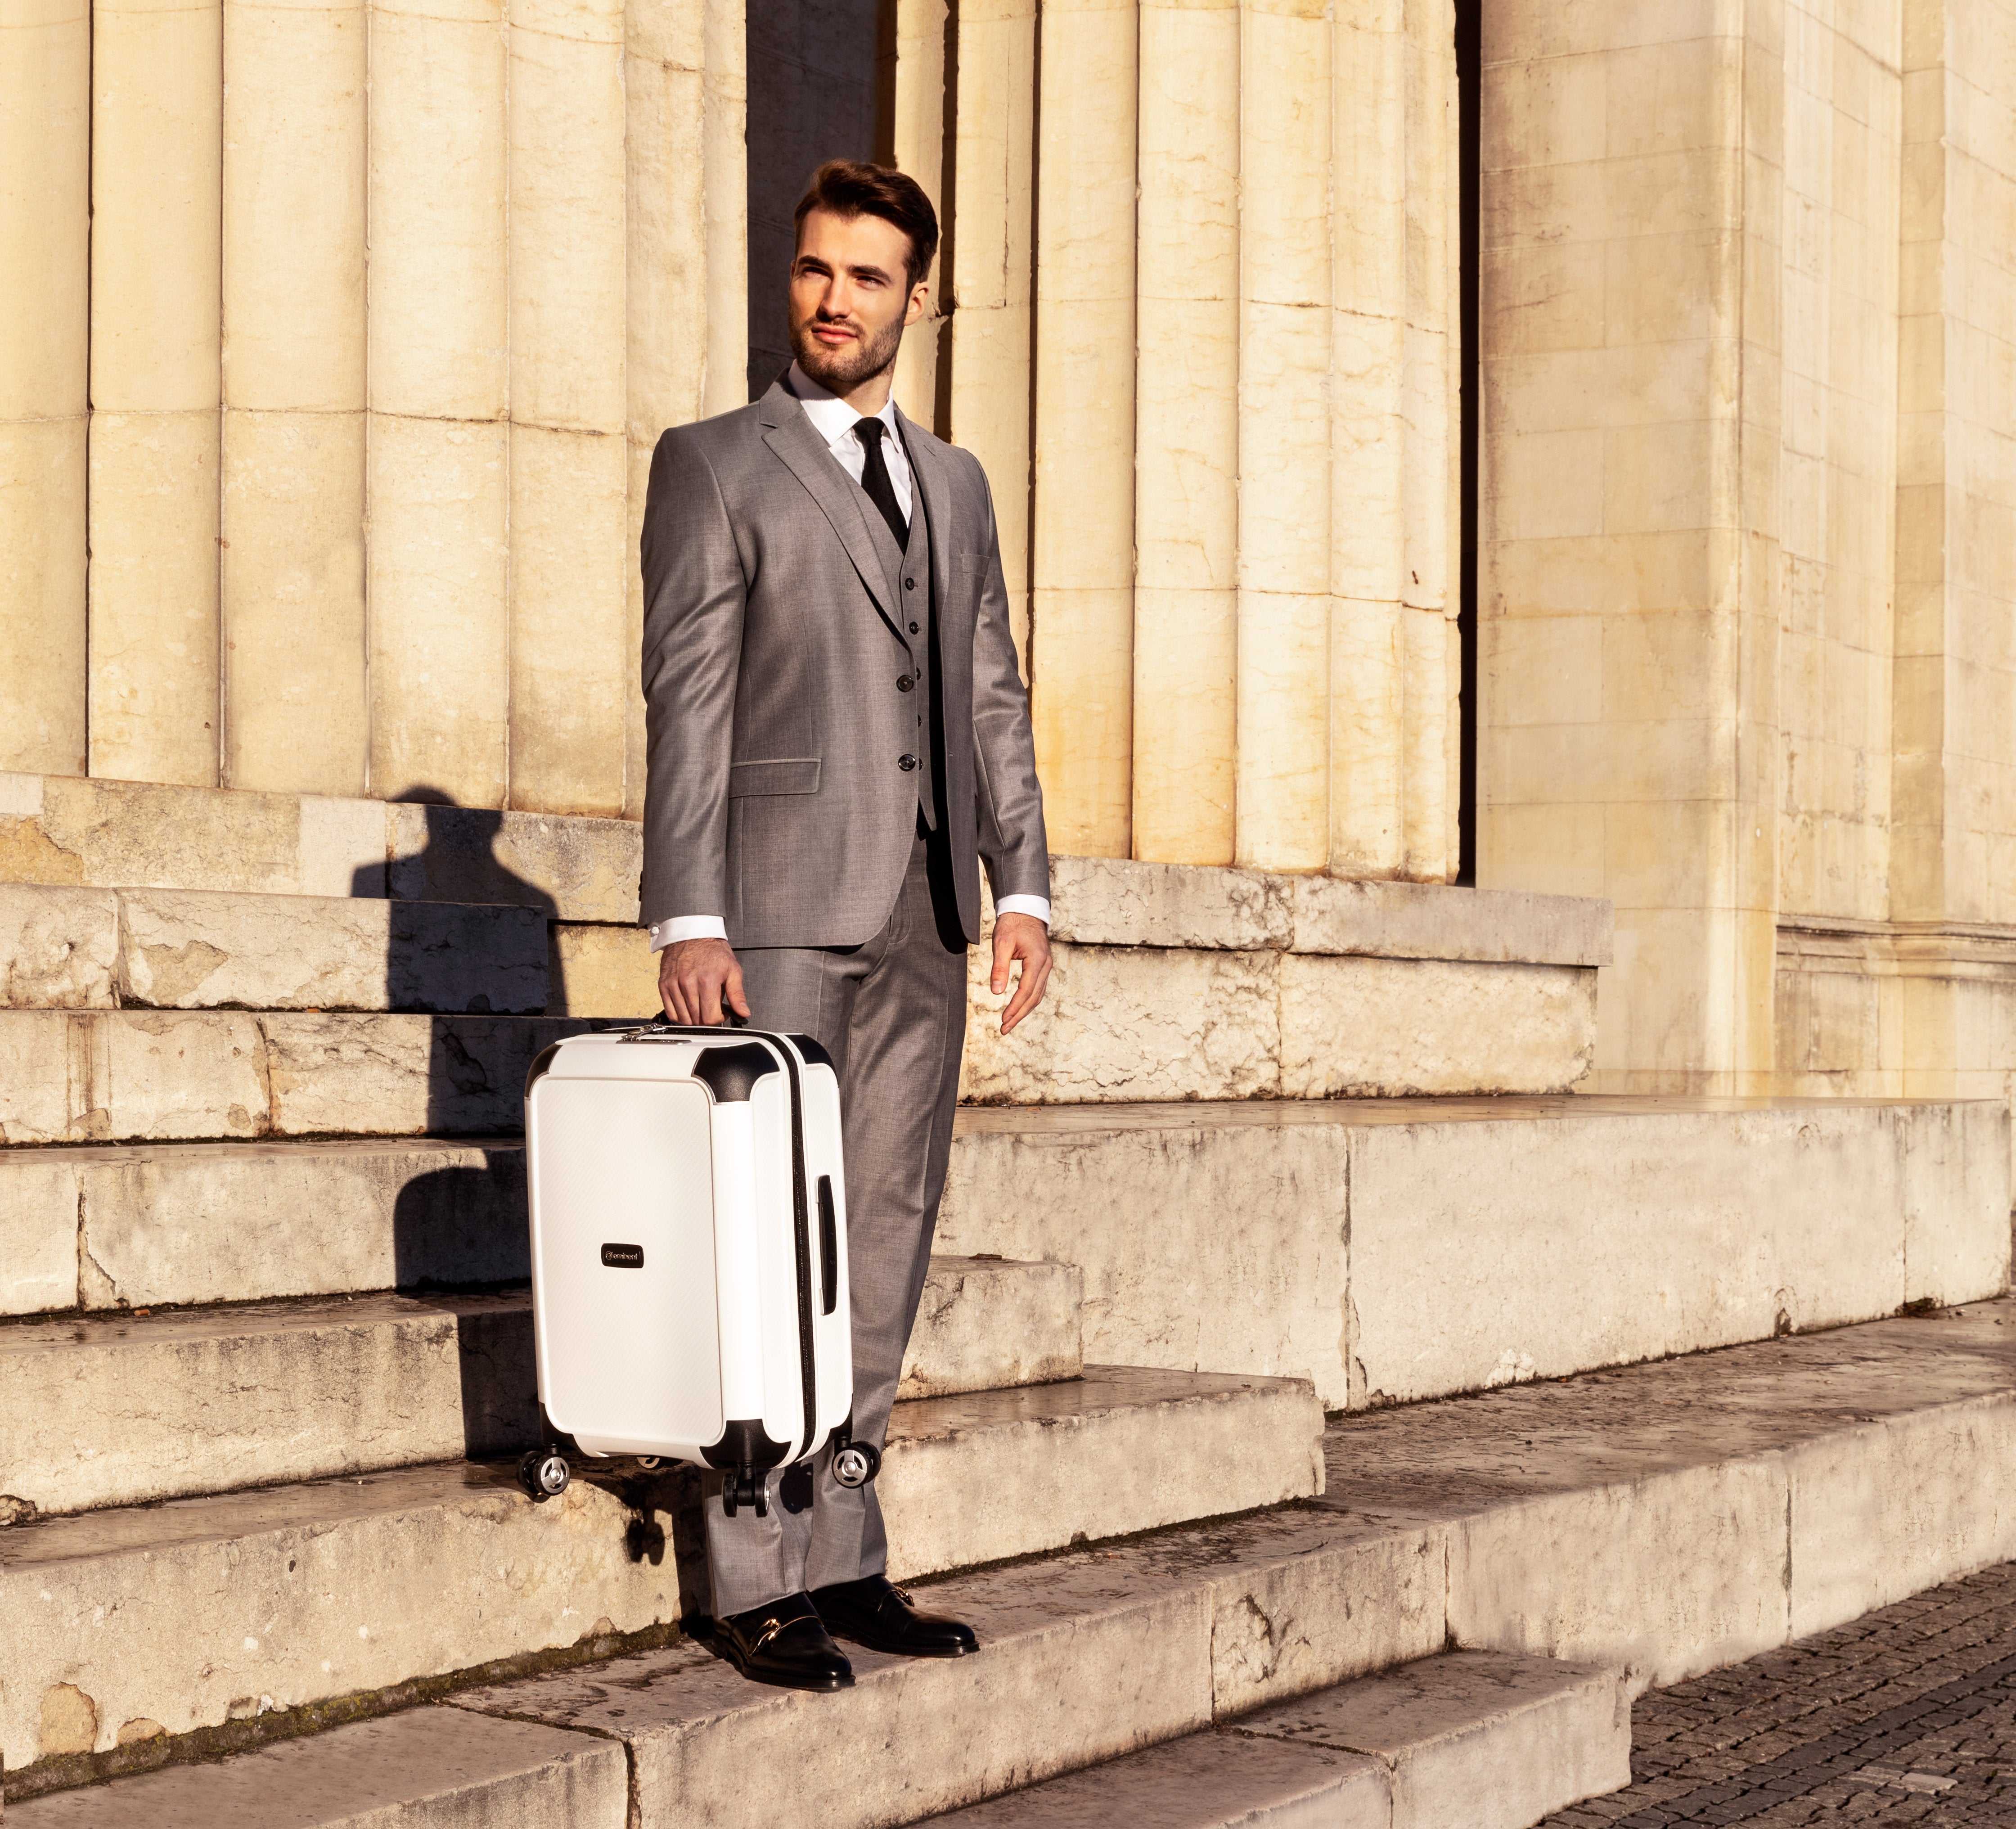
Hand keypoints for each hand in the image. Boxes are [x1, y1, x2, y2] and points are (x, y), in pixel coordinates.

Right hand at [659, 937, 749, 1024]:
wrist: (692, 934)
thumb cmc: (712, 951)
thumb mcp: (732, 969)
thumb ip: (737, 994)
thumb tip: (743, 1012)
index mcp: (707, 981)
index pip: (710, 1017)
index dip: (719, 1019)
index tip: (721, 1012)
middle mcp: (688, 983)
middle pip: (697, 1019)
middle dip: (707, 1018)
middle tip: (711, 1008)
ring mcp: (674, 984)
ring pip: (683, 1018)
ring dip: (694, 1018)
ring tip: (700, 1006)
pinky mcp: (664, 985)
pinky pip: (670, 1011)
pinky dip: (679, 1015)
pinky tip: (688, 1009)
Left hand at [989, 912, 1052, 1035]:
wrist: (1025, 909)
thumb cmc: (1011, 924)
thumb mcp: (1001, 944)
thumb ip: (999, 967)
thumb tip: (995, 992)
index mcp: (1037, 960)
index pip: (1026, 990)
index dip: (1014, 1007)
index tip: (1003, 1020)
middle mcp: (1046, 965)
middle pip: (1034, 997)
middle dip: (1019, 1015)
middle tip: (1004, 1029)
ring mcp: (1047, 966)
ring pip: (1037, 995)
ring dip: (1024, 1010)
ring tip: (1009, 1023)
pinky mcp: (1043, 966)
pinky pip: (1038, 988)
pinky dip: (1028, 1001)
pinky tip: (1018, 1008)